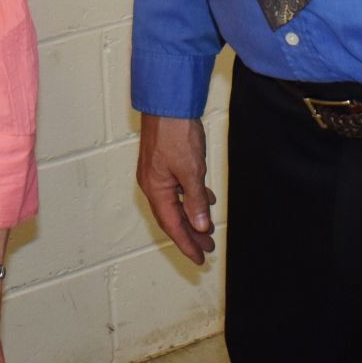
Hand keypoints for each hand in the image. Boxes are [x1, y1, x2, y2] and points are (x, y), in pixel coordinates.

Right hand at [135, 114, 215, 264]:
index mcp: (156, 190)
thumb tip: (200, 226)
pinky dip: (191, 198)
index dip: (187, 244)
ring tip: (208, 228)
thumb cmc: (175, 133)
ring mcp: (157, 173)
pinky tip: (205, 198)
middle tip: (208, 248)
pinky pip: (177, 189)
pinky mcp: (164, 163)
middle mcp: (153, 184)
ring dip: (192, 217)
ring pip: (175, 203)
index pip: (173, 225)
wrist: (167, 103)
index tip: (200, 258)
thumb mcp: (191, 171)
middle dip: (190, 234)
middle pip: (172, 218)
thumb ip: (195, 200)